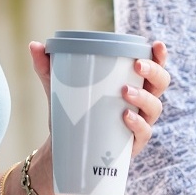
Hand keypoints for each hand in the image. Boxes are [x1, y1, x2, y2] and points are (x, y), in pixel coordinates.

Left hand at [28, 40, 171, 157]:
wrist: (64, 150)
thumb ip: (47, 66)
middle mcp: (141, 101)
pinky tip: (126, 117)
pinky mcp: (132, 144)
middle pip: (161, 84)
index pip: (153, 65)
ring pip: (155, 107)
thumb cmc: (71, 111)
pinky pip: (144, 134)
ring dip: (144, 97)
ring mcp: (139, 123)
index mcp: (131, 82)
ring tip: (125, 92)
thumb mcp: (58, 86)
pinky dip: (138, 124)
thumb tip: (34, 45)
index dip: (160, 55)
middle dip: (154, 72)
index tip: (157, 44)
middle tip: (137, 65)